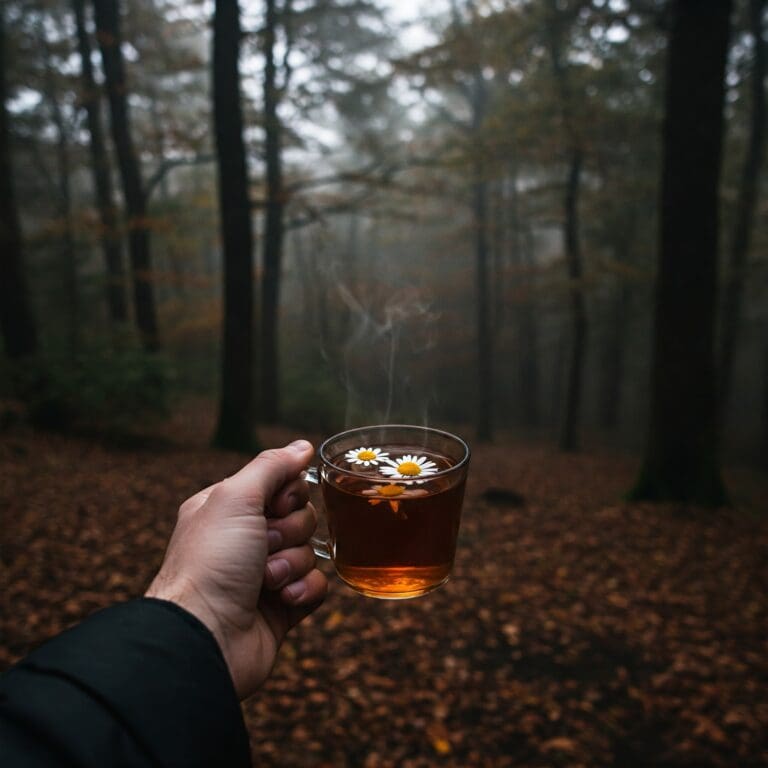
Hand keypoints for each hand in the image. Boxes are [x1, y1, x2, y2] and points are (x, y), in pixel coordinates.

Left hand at [146, 440, 326, 698]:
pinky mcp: (282, 606)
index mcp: (228, 509)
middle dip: (289, 532)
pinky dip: (303, 591)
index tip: (273, 506)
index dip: (287, 494)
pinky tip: (282, 600)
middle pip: (300, 516)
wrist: (204, 638)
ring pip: (309, 551)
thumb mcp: (236, 498)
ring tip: (266, 581)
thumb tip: (302, 446)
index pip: (281, 484)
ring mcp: (264, 574)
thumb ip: (272, 467)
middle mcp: (245, 539)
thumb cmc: (210, 564)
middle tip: (264, 546)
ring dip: (292, 564)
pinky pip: (316, 585)